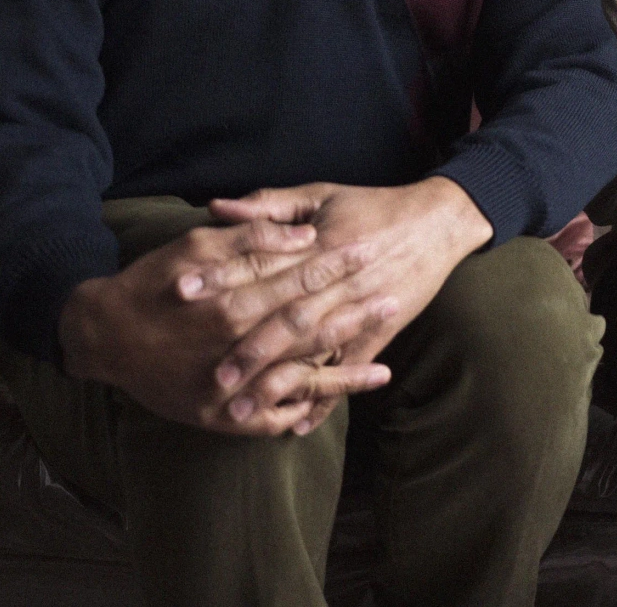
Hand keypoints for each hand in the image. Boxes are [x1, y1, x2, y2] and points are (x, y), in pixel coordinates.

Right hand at [59, 218, 392, 435]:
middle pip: (311, 332)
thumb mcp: (196, 245)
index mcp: (235, 301)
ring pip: (298, 383)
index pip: (302, 280)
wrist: (102, 335)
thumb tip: (304, 237)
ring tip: (383, 374)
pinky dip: (296, 416)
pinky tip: (326, 412)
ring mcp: (228, 386)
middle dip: (355, 317)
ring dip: (343, 378)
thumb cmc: (151, 283)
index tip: (372, 252)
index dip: (339, 266)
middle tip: (394, 304)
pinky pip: (267, 419)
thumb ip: (252, 237)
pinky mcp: (217, 416)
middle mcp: (238, 347)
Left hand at [187, 178, 493, 431]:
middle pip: (283, 316)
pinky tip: (296, 422)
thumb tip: (216, 207)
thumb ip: (267, 205)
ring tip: (238, 410)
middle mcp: (335, 280)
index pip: (259, 262)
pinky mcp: (380, 328)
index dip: (220, 277)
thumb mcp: (319, 194)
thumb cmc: (371, 205)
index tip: (181, 294)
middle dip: (245, 347)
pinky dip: (324, 396)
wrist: (435, 221)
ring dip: (276, 382)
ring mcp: (359, 307)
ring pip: (310, 349)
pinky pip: (347, 366)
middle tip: (207, 376)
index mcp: (316, 242)